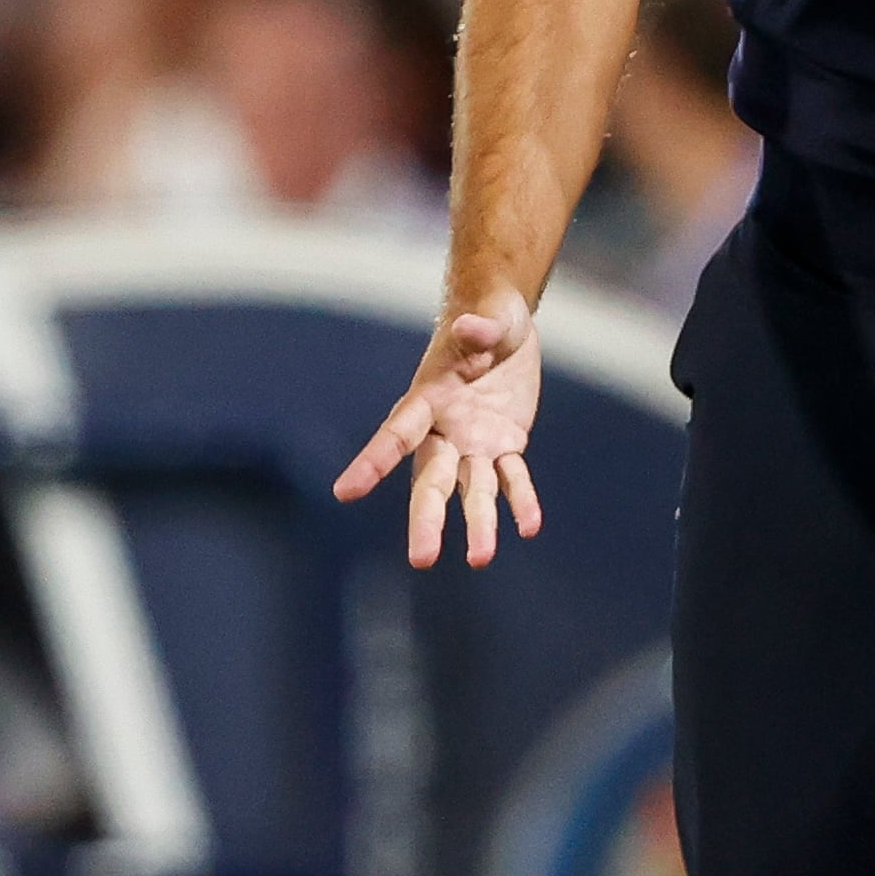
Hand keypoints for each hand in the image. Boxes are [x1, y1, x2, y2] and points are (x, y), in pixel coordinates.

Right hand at [333, 290, 545, 569]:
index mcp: (429, 397)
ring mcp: (474, 442)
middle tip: (422, 560)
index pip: (397, 433)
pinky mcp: (504, 444)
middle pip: (432, 480)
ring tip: (480, 558)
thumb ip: (479, 328)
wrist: (503, 323)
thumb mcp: (490, 317)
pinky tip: (529, 527)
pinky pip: (513, 478)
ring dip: (478, 523)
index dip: (373, 461)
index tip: (345, 492)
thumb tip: (469, 327)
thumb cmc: (487, 315)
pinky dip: (521, 501)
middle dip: (426, 518)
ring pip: (473, 490)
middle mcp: (445, 429)